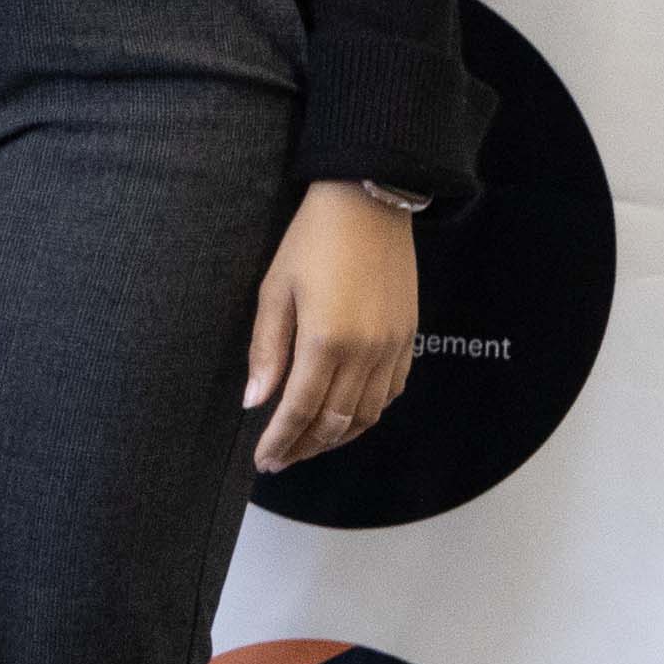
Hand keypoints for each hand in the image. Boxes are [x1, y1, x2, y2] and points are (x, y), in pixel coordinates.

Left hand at [243, 181, 420, 472]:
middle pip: (334, 423)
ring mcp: (392, 348)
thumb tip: (254, 402)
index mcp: (326, 341)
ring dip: (336, 438)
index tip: (263, 462)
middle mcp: (365, 353)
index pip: (300, 411)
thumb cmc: (312, 239)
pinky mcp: (408, 338)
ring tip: (308, 444)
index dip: (280, 441)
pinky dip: (367, 415)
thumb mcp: (275, 289)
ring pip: (366, 416)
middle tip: (280, 460)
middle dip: (304, 447)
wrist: (368, 201)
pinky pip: (390, 394)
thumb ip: (267, 350)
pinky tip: (347, 417)